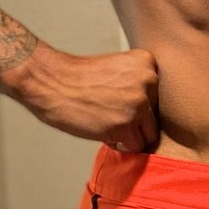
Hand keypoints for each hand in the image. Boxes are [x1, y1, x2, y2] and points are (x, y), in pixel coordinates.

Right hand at [10, 41, 159, 150]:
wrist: (51, 82)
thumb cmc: (78, 78)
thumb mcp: (117, 69)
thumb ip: (137, 84)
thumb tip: (152, 112)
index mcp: (146, 63)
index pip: (157, 95)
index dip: (138, 103)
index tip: (117, 99)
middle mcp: (148, 81)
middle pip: (155, 115)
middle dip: (136, 120)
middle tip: (110, 113)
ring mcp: (138, 103)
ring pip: (148, 133)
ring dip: (129, 134)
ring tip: (106, 122)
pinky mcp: (126, 125)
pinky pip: (134, 146)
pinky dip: (120, 144)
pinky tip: (102, 130)